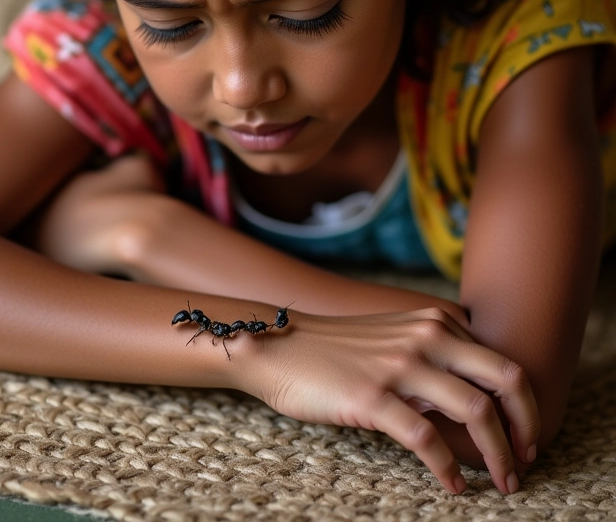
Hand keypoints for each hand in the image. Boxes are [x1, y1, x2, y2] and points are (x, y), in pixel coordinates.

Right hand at [244, 307, 538, 494]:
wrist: (279, 347)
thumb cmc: (336, 348)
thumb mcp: (394, 336)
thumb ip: (434, 352)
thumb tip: (474, 396)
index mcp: (433, 322)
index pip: (501, 362)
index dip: (523, 405)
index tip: (522, 434)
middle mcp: (424, 338)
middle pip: (506, 379)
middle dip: (527, 425)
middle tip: (526, 458)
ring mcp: (399, 366)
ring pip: (476, 411)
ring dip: (500, 455)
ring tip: (503, 481)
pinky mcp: (372, 397)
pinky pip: (428, 440)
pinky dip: (450, 469)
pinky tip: (454, 485)